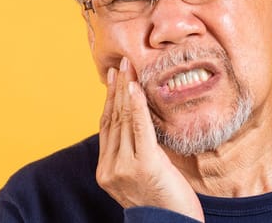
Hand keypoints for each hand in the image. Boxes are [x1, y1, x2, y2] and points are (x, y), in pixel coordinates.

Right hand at [96, 57, 203, 221]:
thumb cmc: (165, 207)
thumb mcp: (144, 178)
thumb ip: (137, 154)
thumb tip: (141, 126)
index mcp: (106, 172)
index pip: (106, 128)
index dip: (109, 101)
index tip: (114, 79)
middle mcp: (110, 169)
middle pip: (112, 120)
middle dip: (117, 89)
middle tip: (121, 64)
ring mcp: (124, 168)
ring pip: (123, 121)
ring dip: (126, 90)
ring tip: (129, 69)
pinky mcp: (144, 166)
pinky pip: (139, 128)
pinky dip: (136, 106)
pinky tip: (135, 88)